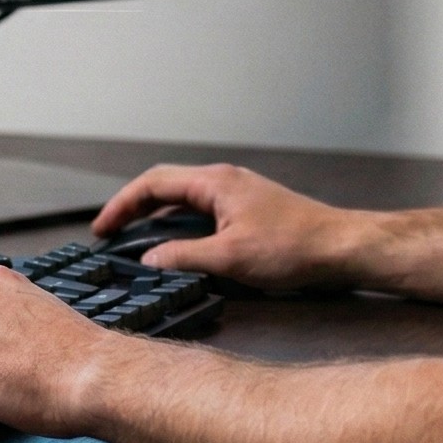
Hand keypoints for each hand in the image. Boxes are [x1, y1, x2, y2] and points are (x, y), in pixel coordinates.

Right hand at [92, 162, 360, 290]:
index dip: (122, 204)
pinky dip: (182, 227)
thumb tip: (149, 262)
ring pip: (185, 201)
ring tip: (136, 243)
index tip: (102, 228)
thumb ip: (182, 258)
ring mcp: (238, 194)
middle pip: (166, 187)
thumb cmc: (294, 247)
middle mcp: (223, 181)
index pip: (153, 183)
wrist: (341, 248)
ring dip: (158, 219)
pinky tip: (179, 250)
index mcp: (214, 182)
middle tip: (111, 234)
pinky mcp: (249, 211)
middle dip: (134, 208)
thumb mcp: (229, 258)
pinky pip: (203, 213)